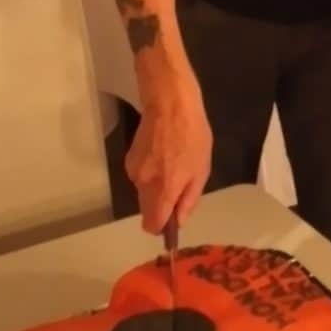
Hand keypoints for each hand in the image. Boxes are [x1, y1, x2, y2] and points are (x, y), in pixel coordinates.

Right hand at [126, 76, 211, 233]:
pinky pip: (141, 177)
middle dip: (161, 206)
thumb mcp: (201, 170)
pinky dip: (150, 172)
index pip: (152, 224)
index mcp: (163, 189)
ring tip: (173, 162)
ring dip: (157, 186)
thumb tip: (178, 221)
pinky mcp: (128, 158)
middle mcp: (143, 184)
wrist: (169, 103)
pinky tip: (161, 153)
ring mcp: (133, 171)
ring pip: (144, 192)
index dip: (161, 228)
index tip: (171, 221)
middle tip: (179, 185)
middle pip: (147, 210)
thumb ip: (189, 199)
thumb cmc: (192, 135)